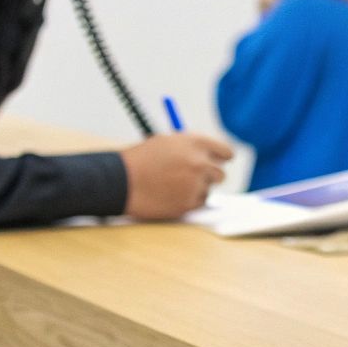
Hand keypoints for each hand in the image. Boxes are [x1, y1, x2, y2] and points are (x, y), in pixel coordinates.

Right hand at [118, 133, 233, 220]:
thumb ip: (191, 147)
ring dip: (195, 189)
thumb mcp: (166, 142)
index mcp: (196, 143)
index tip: (219, 162)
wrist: (121, 181)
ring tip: (171, 185)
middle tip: (196, 177)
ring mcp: (196, 185)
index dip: (222, 158)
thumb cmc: (140, 159)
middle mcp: (200, 163)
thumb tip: (209, 155)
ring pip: (208, 189)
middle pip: (220, 174)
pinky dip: (188, 201)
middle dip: (210, 176)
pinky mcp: (189, 203)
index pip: (225, 152)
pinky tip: (169, 195)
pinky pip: (198, 203)